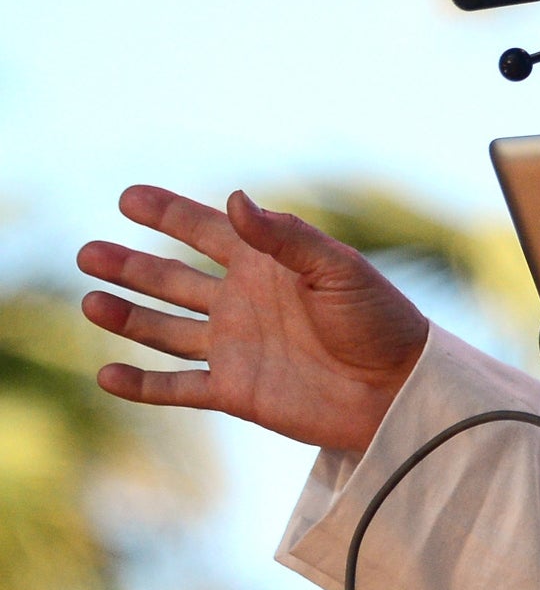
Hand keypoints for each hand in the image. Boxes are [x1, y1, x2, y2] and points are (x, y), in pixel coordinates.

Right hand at [78, 186, 428, 452]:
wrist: (400, 389)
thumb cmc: (380, 321)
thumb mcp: (338, 269)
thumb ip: (285, 236)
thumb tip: (235, 198)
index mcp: (268, 265)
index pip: (207, 231)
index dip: (168, 214)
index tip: (128, 197)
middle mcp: (244, 302)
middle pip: (173, 279)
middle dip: (131, 266)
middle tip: (88, 252)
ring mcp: (237, 347)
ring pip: (166, 329)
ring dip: (128, 317)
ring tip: (90, 301)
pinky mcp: (237, 391)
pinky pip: (178, 388)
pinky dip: (143, 384)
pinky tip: (107, 373)